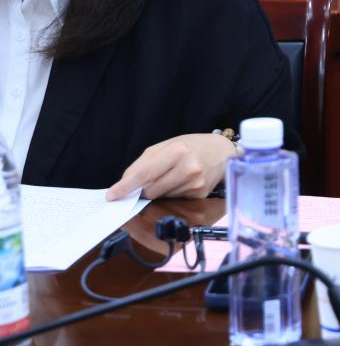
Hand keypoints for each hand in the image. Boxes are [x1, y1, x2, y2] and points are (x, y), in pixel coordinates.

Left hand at [106, 134, 237, 200]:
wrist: (222, 152)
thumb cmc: (190, 146)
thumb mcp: (165, 146)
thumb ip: (143, 164)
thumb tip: (124, 185)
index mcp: (177, 151)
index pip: (144, 174)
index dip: (125, 186)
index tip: (112, 196)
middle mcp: (188, 168)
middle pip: (150, 190)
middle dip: (144, 188)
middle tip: (152, 178)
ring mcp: (195, 183)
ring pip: (160, 197)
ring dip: (160, 190)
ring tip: (174, 175)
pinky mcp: (200, 194)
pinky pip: (173, 199)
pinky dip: (172, 193)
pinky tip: (183, 182)